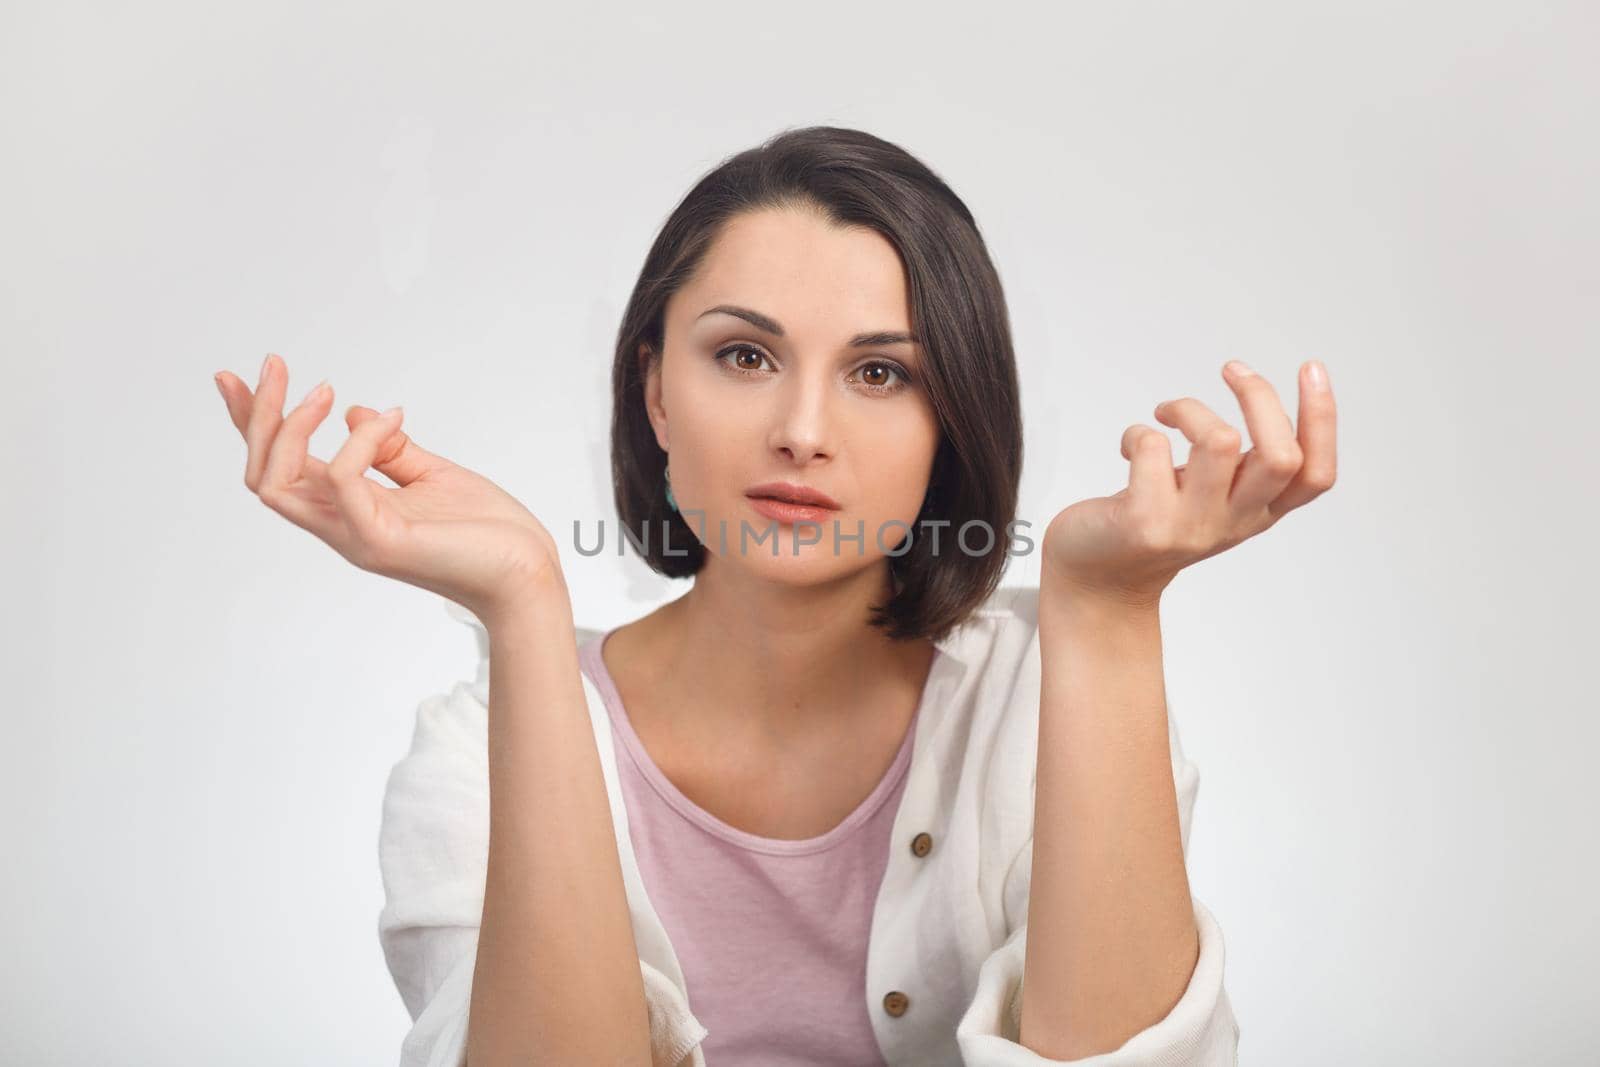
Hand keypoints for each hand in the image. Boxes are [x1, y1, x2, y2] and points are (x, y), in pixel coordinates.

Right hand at [215, 353, 564, 622]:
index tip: (234, 377)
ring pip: (278, 484)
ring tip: (323, 390)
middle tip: (276, 366)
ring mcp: (356, 536)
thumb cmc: (488, 534)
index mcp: (348, 510)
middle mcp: (341, 526)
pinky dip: (358, 443)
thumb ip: (390, 450)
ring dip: (288, 428)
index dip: (252, 423)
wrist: (528, 575)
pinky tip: (392, 420)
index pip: (281, 467)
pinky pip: (344, 482)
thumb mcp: (432, 475)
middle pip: (263, 474)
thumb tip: (356, 414)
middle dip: (258, 416)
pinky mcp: (382, 541)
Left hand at [1041, 359, 1337, 608]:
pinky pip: (1153, 447)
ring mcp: (1190, 526)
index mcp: (1258, 513)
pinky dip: (1137, 432)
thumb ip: (1240, 465)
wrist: (1100, 580)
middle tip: (1231, 369)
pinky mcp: (1145, 523)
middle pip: (1280, 455)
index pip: (1315, 474)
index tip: (1311, 368)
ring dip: (1190, 409)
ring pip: (1219, 442)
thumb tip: (1260, 397)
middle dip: (1260, 396)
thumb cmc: (1156, 520)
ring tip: (1167, 413)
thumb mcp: (1213, 496)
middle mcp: (1232, 523)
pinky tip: (1129, 446)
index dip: (1322, 419)